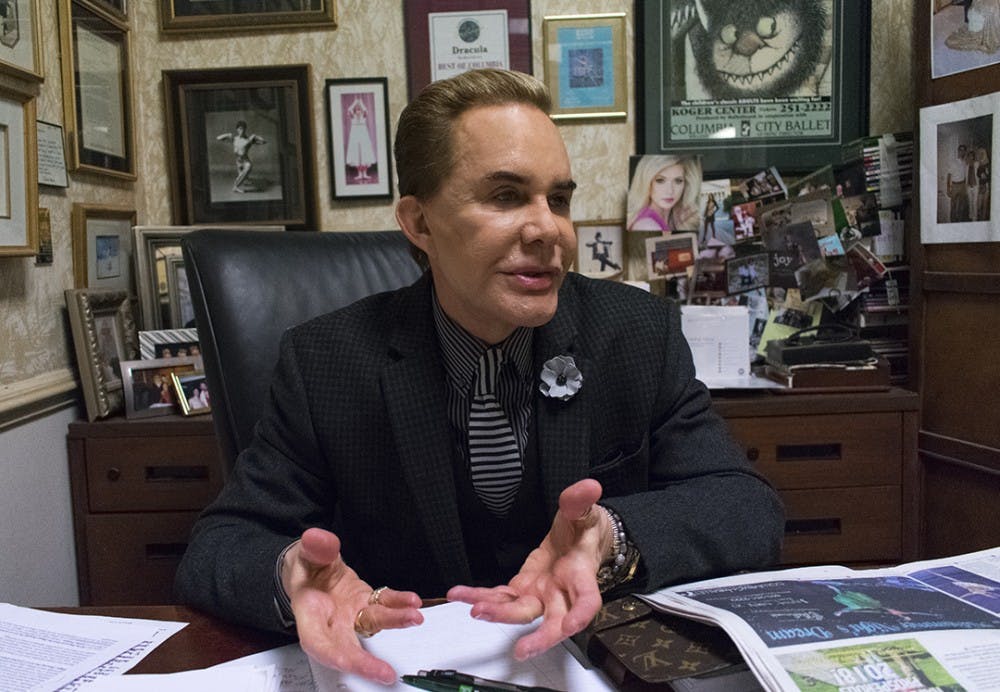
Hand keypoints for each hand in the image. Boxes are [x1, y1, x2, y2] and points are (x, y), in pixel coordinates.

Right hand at [283, 527, 423, 684]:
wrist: (313, 567)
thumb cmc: (304, 569)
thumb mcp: (304, 555)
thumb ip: (314, 549)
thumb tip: (317, 538)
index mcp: (310, 617)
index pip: (319, 644)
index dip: (336, 658)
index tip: (350, 664)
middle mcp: (333, 623)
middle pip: (348, 647)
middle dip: (367, 663)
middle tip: (386, 673)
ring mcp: (352, 616)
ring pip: (373, 624)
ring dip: (394, 621)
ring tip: (413, 616)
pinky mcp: (367, 605)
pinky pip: (385, 605)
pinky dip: (399, 603)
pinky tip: (412, 601)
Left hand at [447, 479, 610, 660]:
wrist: (577, 538)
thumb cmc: (584, 530)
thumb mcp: (584, 512)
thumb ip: (581, 502)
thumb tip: (588, 487)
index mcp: (581, 575)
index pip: (587, 601)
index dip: (580, 616)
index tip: (570, 626)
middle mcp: (561, 593)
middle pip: (553, 621)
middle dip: (539, 638)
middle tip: (521, 648)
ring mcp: (540, 595)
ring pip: (521, 613)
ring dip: (498, 614)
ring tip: (474, 609)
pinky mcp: (523, 590)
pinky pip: (500, 598)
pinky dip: (480, 597)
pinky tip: (459, 594)